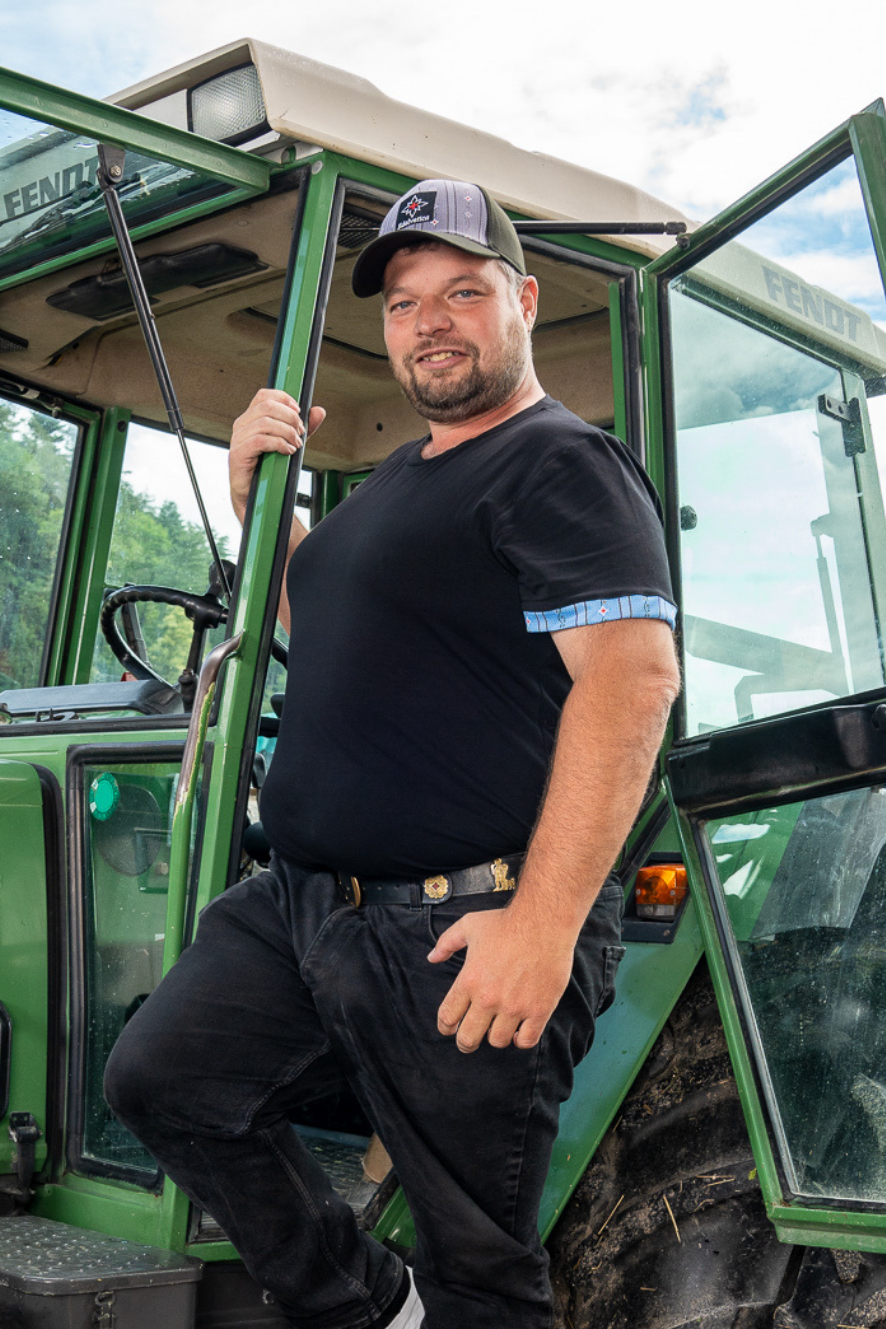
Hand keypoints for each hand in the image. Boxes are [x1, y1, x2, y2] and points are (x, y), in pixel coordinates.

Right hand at [229, 388, 325, 521]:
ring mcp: (238, 438)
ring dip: (287, 432)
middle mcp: (242, 425)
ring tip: (296, 445)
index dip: (284, 399)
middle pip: (267, 406)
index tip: (299, 412)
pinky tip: (288, 452)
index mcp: (251, 418)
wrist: (254, 495)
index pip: (264, 395)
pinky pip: (261, 441)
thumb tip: (319, 411)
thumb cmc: (268, 468)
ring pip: (265, 422)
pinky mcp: (238, 453)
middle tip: (301, 432)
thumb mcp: (290, 442)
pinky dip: (279, 444)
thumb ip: (302, 427)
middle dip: (290, 417)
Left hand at [428, 907, 575, 1052]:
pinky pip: (527, 1040)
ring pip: (498, 1041)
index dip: (445, 1027)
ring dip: (495, 1037)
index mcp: (469, 980)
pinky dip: (521, 1040)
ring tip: (498, 1028)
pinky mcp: (539, 1009)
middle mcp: (489, 998)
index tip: (449, 1029)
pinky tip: (520, 1031)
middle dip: (465, 1042)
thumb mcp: (469, 925)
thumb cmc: (506, 922)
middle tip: (469, 1040)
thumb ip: (446, 942)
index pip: (448, 1017)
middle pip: (468, 1038)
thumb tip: (432, 957)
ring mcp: (515, 1006)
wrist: (544, 921)